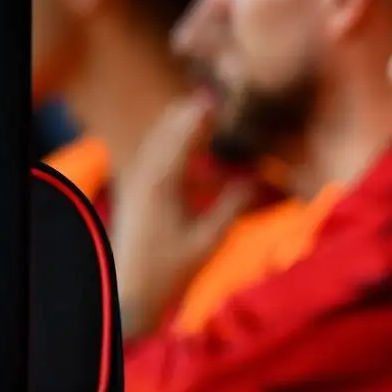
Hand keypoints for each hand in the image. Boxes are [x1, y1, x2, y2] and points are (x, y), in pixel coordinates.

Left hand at [110, 97, 252, 336]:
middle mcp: (145, 177)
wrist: (131, 294)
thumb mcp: (209, 239)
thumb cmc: (170, 270)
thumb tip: (259, 178)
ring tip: (205, 117)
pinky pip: (158, 164)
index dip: (204, 113)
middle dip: (191, 114)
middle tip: (215, 98)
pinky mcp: (138, 197)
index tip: (221, 96)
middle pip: (167, 131)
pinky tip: (200, 163)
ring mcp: (138, 186)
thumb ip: (234, 205)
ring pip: (160, 145)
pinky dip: (178, 154)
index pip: (185, 135)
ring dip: (183, 130)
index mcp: (163, 182)